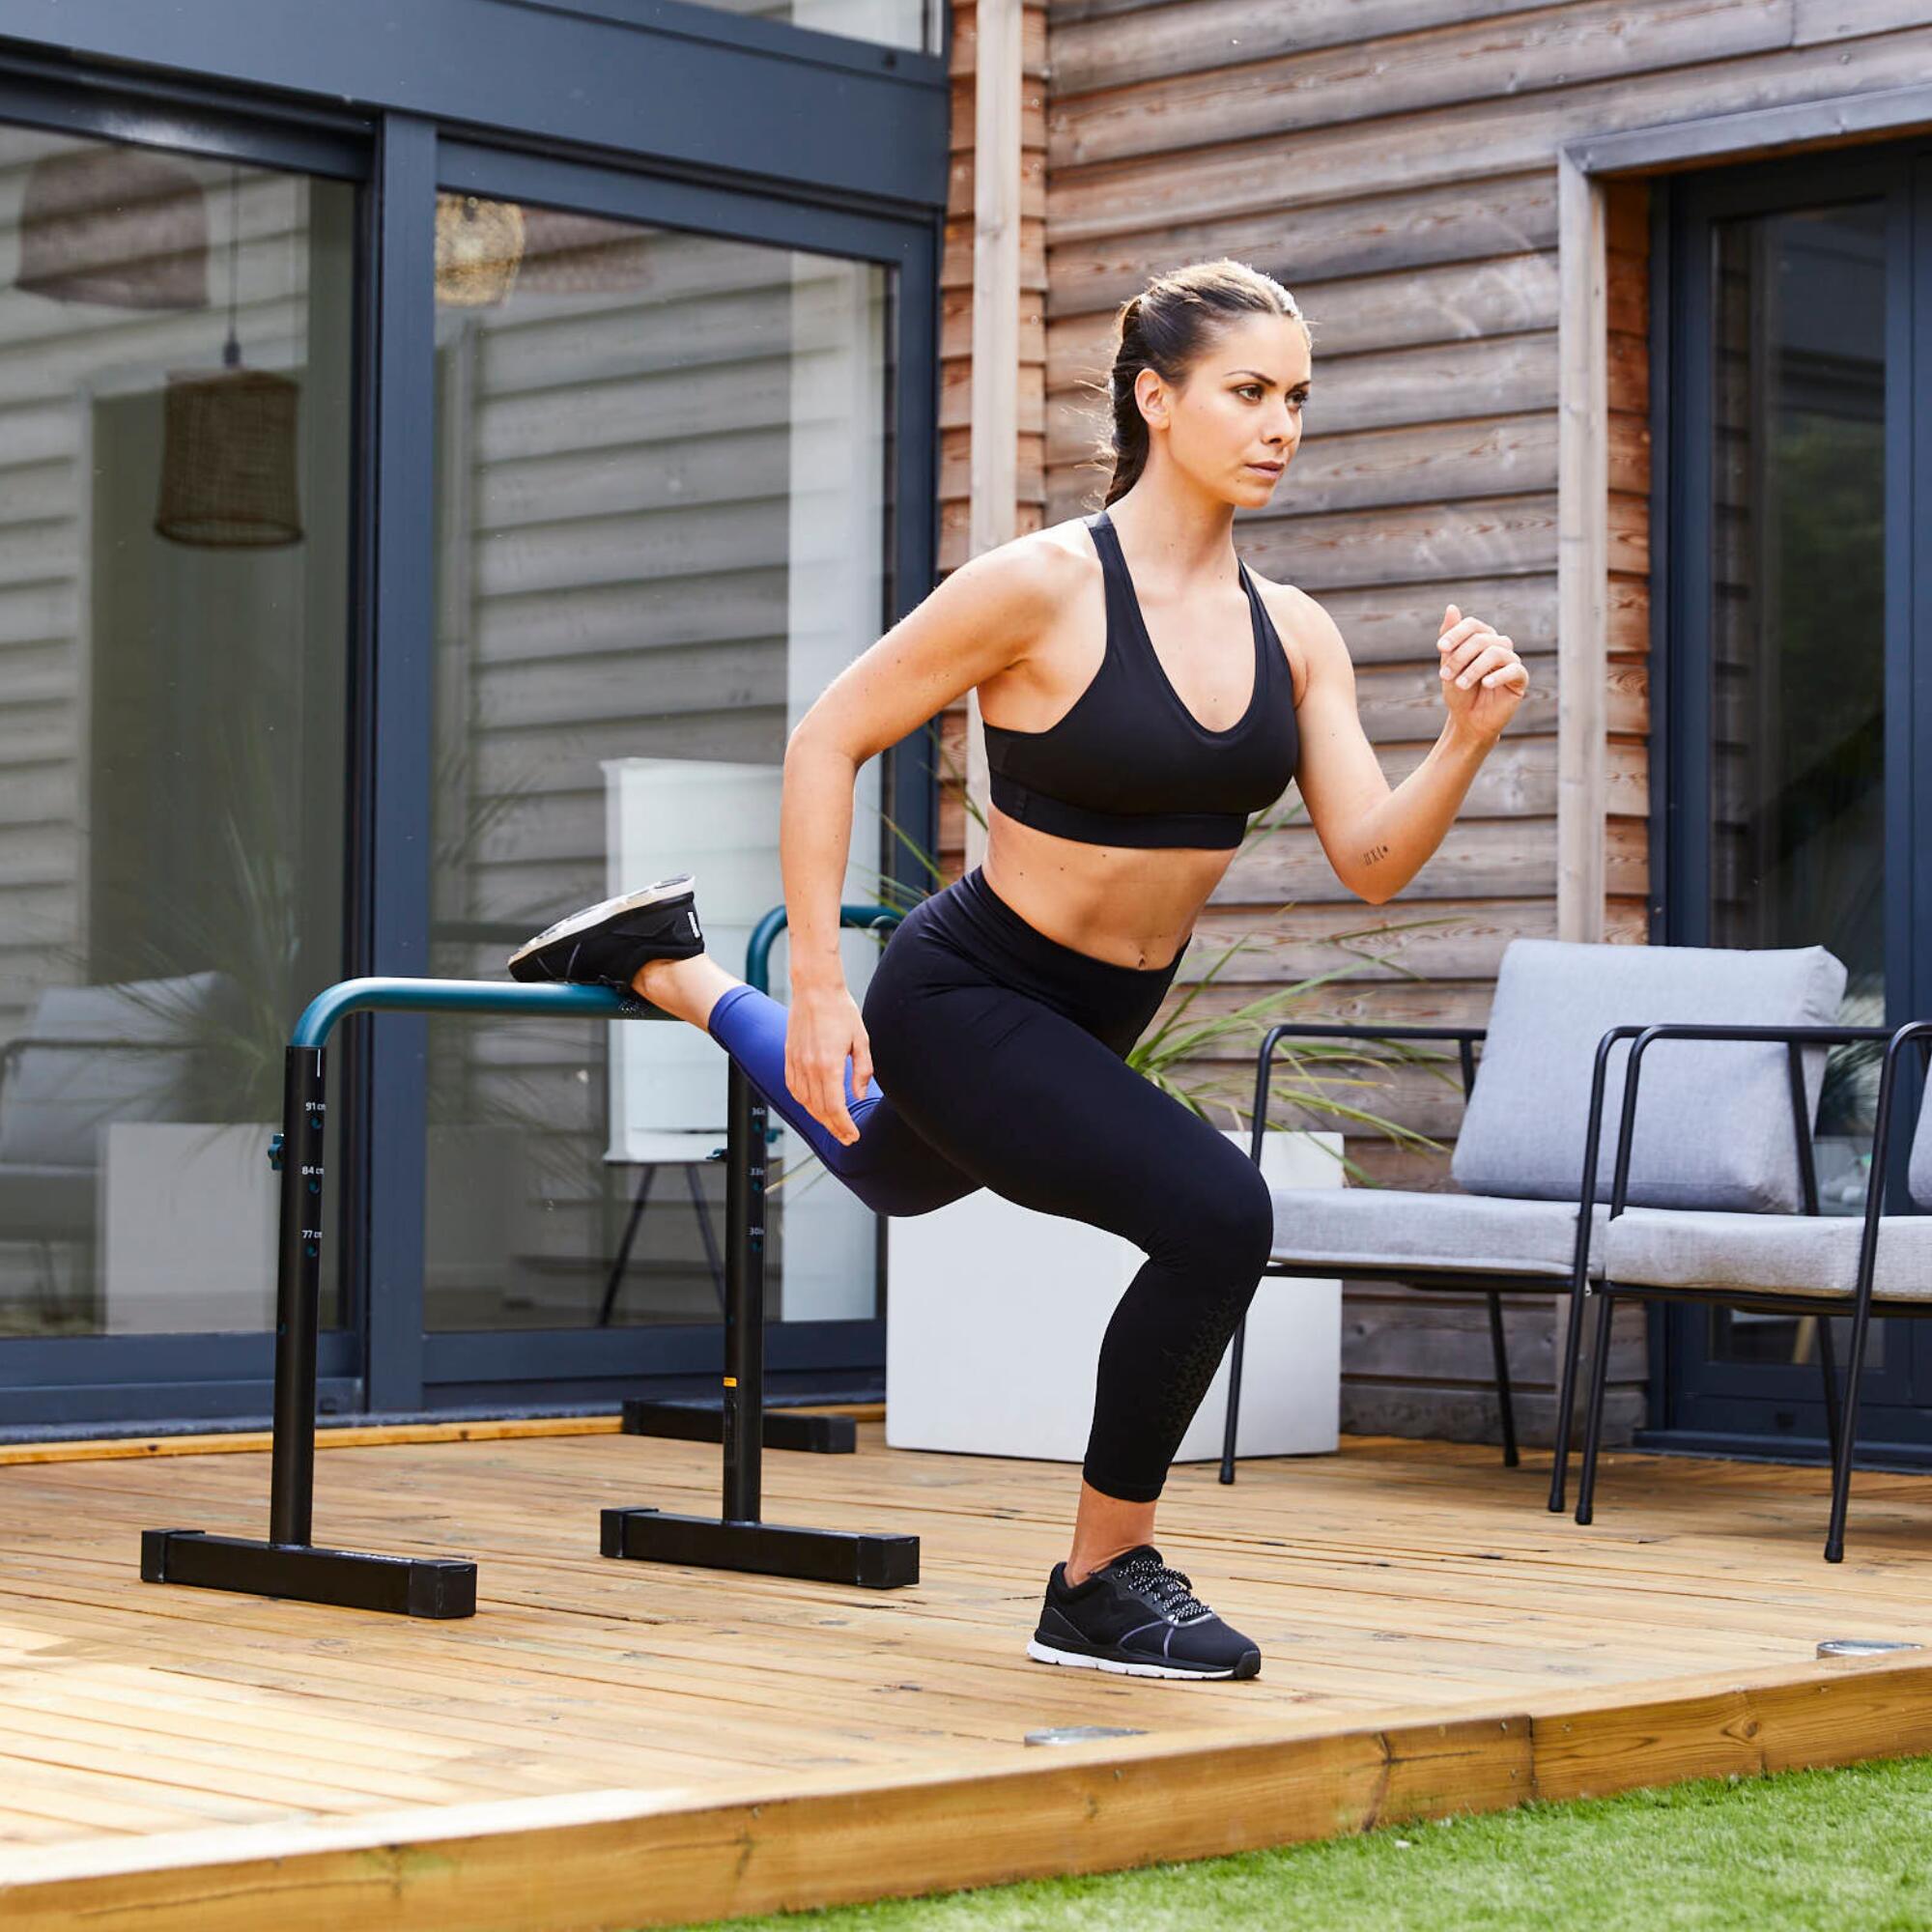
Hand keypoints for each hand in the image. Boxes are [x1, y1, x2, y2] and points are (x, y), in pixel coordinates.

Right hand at [784, 980, 872, 1145]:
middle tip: (846, 1137)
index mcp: (829, 1065)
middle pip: (820, 1109)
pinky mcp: (789, 1057)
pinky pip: (793, 1088)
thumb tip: (859, 1095)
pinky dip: (803, 1102)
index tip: (853, 1135)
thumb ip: (862, 1070)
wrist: (815, 988)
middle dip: (834, 1128)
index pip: (835, 1108)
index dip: (844, 1126)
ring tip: (833, 1125)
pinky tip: (813, 1105)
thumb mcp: (861, 1040)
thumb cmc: (840, 1009)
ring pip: (805, 1102)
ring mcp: (796, 1062)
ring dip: (819, 1117)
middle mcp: (809, 1067)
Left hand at [1437, 604, 1527, 740]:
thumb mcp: (1449, 665)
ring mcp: (1511, 661)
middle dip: (1460, 656)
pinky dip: (1498, 675)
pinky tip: (1486, 684)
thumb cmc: (1459, 692)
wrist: (1468, 721)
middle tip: (1444, 675)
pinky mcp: (1520, 679)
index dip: (1457, 633)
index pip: (1473, 625)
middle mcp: (1499, 646)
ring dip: (1474, 668)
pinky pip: (1514, 670)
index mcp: (1483, 639)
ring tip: (1460, 684)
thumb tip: (1452, 607)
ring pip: (1496, 652)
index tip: (1440, 648)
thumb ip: (1451, 638)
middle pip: (1482, 639)